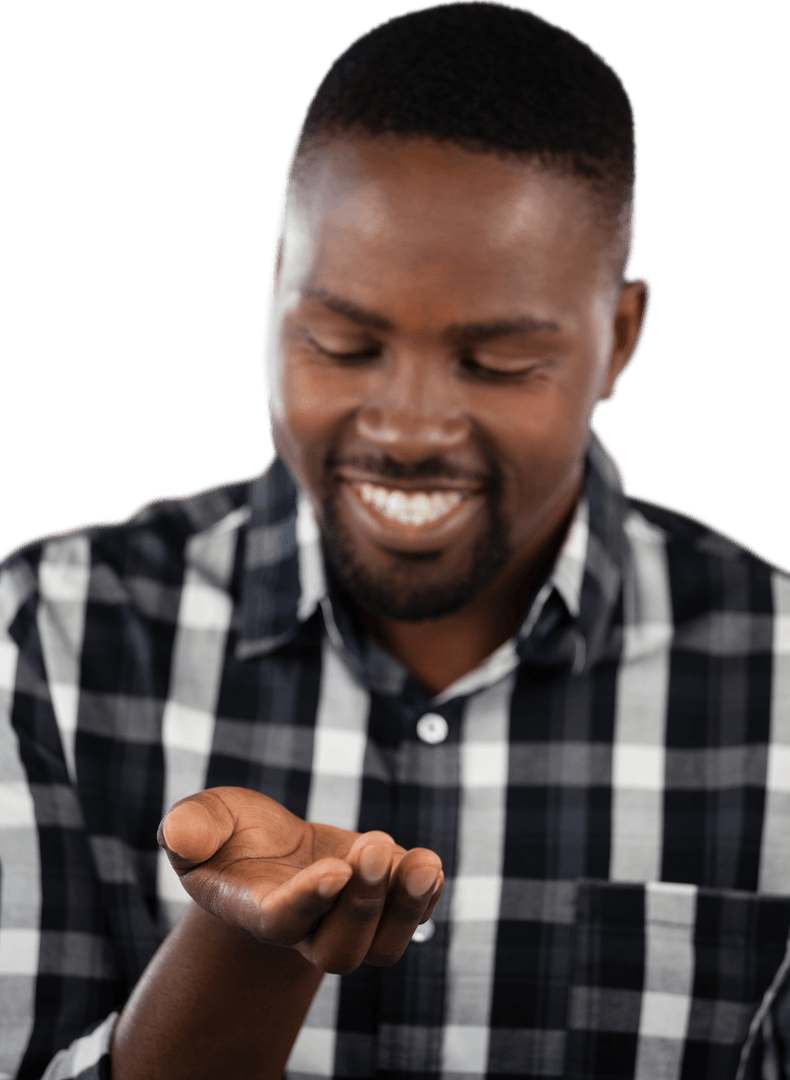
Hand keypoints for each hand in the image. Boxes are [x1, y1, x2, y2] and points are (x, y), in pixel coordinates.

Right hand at [158, 787, 442, 974]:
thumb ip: (189, 827)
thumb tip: (180, 834)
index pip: (283, 922)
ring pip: (382, 947)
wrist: (266, 849)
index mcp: (255, 910)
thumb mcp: (205, 818)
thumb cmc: (229, 833)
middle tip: (371, 844)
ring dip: (406, 908)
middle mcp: (305, 928)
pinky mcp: (380, 903)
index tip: (337, 868)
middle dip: (362, 903)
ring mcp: (346, 921)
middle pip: (339, 950)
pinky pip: (412, 919)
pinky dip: (425, 896)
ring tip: (420, 861)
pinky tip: (424, 862)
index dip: (311, 901)